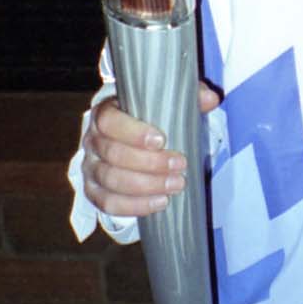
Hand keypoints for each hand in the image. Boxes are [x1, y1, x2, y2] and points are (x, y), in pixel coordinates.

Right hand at [82, 82, 219, 217]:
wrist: (129, 144)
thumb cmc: (149, 121)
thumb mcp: (166, 105)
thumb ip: (189, 98)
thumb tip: (212, 98)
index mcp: (104, 113)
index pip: (109, 121)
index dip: (133, 132)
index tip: (162, 140)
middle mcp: (92, 140)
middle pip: (113, 154)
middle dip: (150, 164)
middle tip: (181, 166)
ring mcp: (90, 167)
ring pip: (111, 180)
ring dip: (146, 186)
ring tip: (176, 185)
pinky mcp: (94, 191)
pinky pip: (108, 203)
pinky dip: (134, 206)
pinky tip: (160, 203)